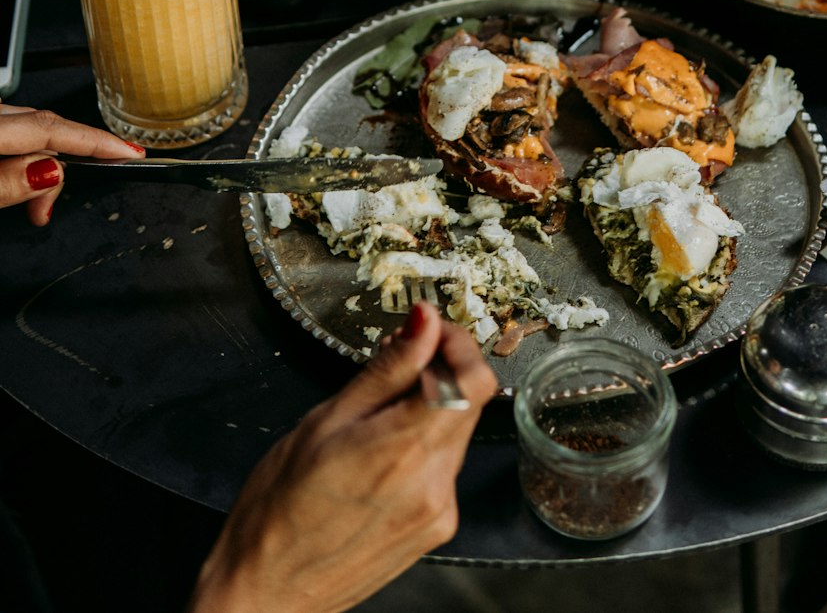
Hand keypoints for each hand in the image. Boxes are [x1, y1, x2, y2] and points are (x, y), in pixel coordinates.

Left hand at [0, 104, 142, 225]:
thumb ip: (4, 183)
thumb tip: (51, 172)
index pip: (49, 127)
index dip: (95, 141)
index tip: (131, 153)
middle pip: (42, 127)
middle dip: (61, 166)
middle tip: (48, 208)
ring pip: (27, 129)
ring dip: (37, 164)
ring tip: (33, 204)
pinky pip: (11, 130)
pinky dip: (21, 154)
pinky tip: (15, 176)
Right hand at [187, 302, 497, 612]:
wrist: (267, 589)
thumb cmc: (279, 509)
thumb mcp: (325, 420)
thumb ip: (386, 370)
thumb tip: (423, 324)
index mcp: (401, 451)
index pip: (474, 381)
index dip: (457, 344)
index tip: (428, 330)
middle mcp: (432, 484)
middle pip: (469, 401)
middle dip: (439, 368)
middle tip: (397, 356)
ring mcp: (439, 510)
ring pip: (457, 430)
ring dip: (431, 405)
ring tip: (379, 406)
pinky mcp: (438, 526)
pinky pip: (445, 464)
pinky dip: (424, 442)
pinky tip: (383, 445)